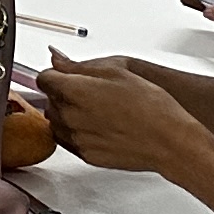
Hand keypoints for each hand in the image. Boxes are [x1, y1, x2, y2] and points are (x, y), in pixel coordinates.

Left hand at [34, 54, 198, 174]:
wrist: (169, 141)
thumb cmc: (150, 106)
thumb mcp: (117, 71)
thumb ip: (79, 65)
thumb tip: (57, 58)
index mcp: (74, 91)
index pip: (44, 78)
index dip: (56, 73)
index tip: (67, 74)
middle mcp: (70, 116)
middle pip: (49, 99)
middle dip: (63, 93)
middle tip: (90, 91)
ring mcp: (76, 138)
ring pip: (57, 121)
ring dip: (68, 113)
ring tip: (97, 109)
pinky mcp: (86, 155)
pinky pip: (69, 140)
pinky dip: (77, 131)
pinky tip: (99, 126)